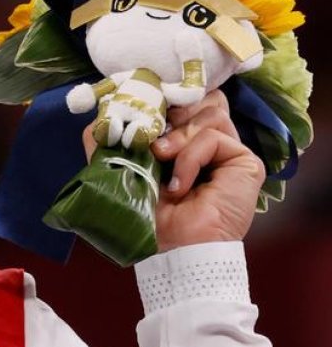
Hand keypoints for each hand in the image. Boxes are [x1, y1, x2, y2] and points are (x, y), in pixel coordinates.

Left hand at [83, 90, 266, 251]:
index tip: (139, 106)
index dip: (161, 96)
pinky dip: (189, 158)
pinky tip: (178, 186)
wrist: (171, 250)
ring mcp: (229, 151)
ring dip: (177, 136)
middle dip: (169, 110)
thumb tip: (101, 109)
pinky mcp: (245, 163)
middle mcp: (208, 142)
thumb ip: (106, 137)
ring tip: (161, 160)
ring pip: (209, 110)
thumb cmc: (146, 215)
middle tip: (150, 134)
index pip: (180, 98)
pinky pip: (214, 137)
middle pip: (200, 96)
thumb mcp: (117, 166)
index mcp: (181, 139)